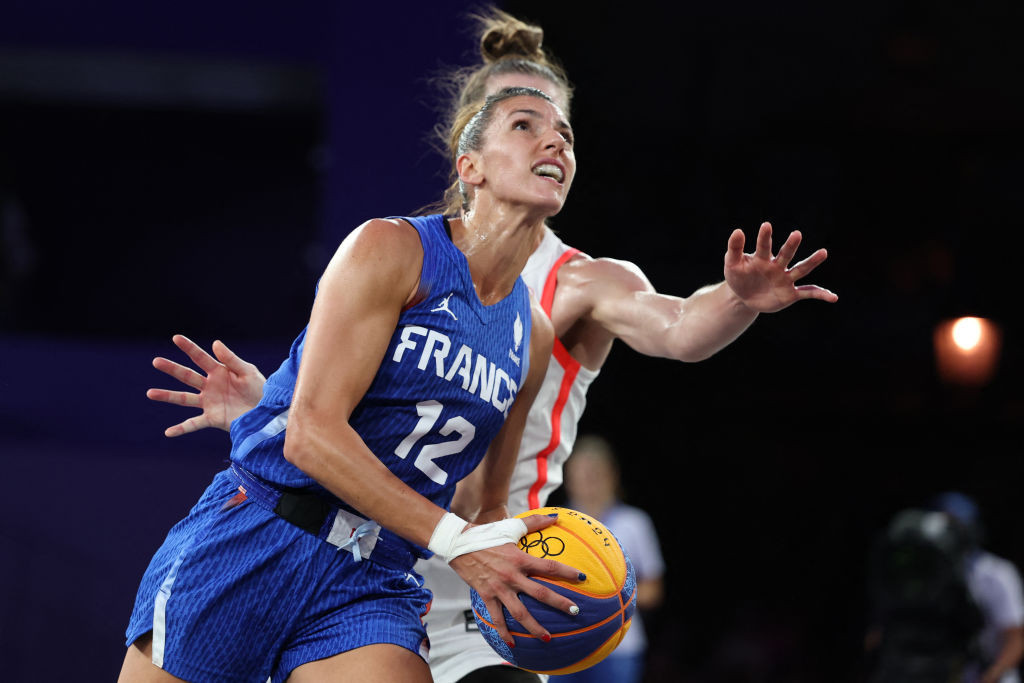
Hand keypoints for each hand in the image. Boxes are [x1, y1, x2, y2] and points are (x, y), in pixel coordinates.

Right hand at [146, 334, 265, 436]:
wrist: (267, 412)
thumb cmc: (260, 389)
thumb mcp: (248, 372)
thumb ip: (231, 360)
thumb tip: (215, 343)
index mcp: (219, 371)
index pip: (201, 358)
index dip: (189, 348)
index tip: (176, 337)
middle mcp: (210, 386)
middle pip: (187, 376)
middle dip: (172, 369)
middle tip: (156, 361)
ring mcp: (209, 402)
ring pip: (184, 398)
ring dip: (167, 396)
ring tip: (150, 393)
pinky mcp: (212, 418)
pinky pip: (194, 424)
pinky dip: (181, 429)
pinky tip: (168, 432)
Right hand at [449, 514, 583, 646]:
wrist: (458, 543)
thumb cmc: (486, 534)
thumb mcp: (511, 527)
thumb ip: (534, 522)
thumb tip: (554, 516)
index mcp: (520, 558)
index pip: (549, 567)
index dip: (567, 572)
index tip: (582, 578)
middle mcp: (512, 576)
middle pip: (541, 593)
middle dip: (560, 604)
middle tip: (575, 612)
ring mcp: (499, 588)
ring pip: (520, 612)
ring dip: (535, 627)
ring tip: (548, 638)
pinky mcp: (486, 596)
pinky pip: (497, 618)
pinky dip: (504, 632)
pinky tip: (512, 643)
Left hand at [724, 221, 837, 312]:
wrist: (743, 297)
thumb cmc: (738, 276)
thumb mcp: (732, 264)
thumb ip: (734, 248)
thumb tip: (738, 230)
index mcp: (762, 258)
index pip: (764, 246)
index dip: (764, 237)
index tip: (766, 225)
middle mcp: (777, 266)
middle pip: (786, 255)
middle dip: (790, 246)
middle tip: (796, 234)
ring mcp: (785, 279)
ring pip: (800, 269)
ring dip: (812, 262)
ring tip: (823, 252)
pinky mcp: (790, 294)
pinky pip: (808, 293)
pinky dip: (820, 295)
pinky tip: (833, 298)